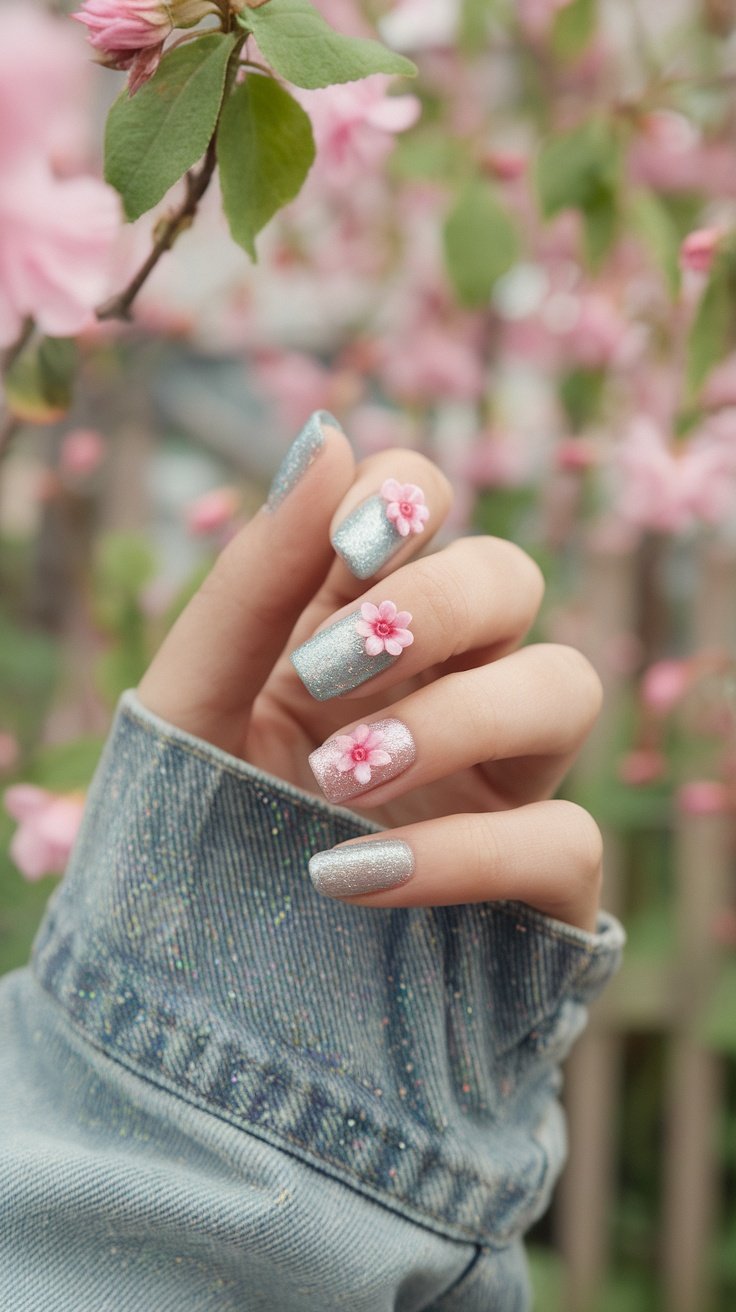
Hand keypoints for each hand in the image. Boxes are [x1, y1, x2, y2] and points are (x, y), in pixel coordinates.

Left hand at [138, 414, 602, 930]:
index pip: (421, 506)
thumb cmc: (189, 835)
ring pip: (567, 687)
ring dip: (458, 718)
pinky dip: (463, 853)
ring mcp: (500, 781)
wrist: (190, 1001)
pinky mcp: (538, 886)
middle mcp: (441, 683)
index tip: (351, 545)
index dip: (406, 499)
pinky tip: (351, 876)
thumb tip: (328, 434)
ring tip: (340, 779)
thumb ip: (255, 576)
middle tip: (329, 674)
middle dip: (435, 607)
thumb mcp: (193, 705)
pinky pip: (564, 838)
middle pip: (510, 578)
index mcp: (354, 623)